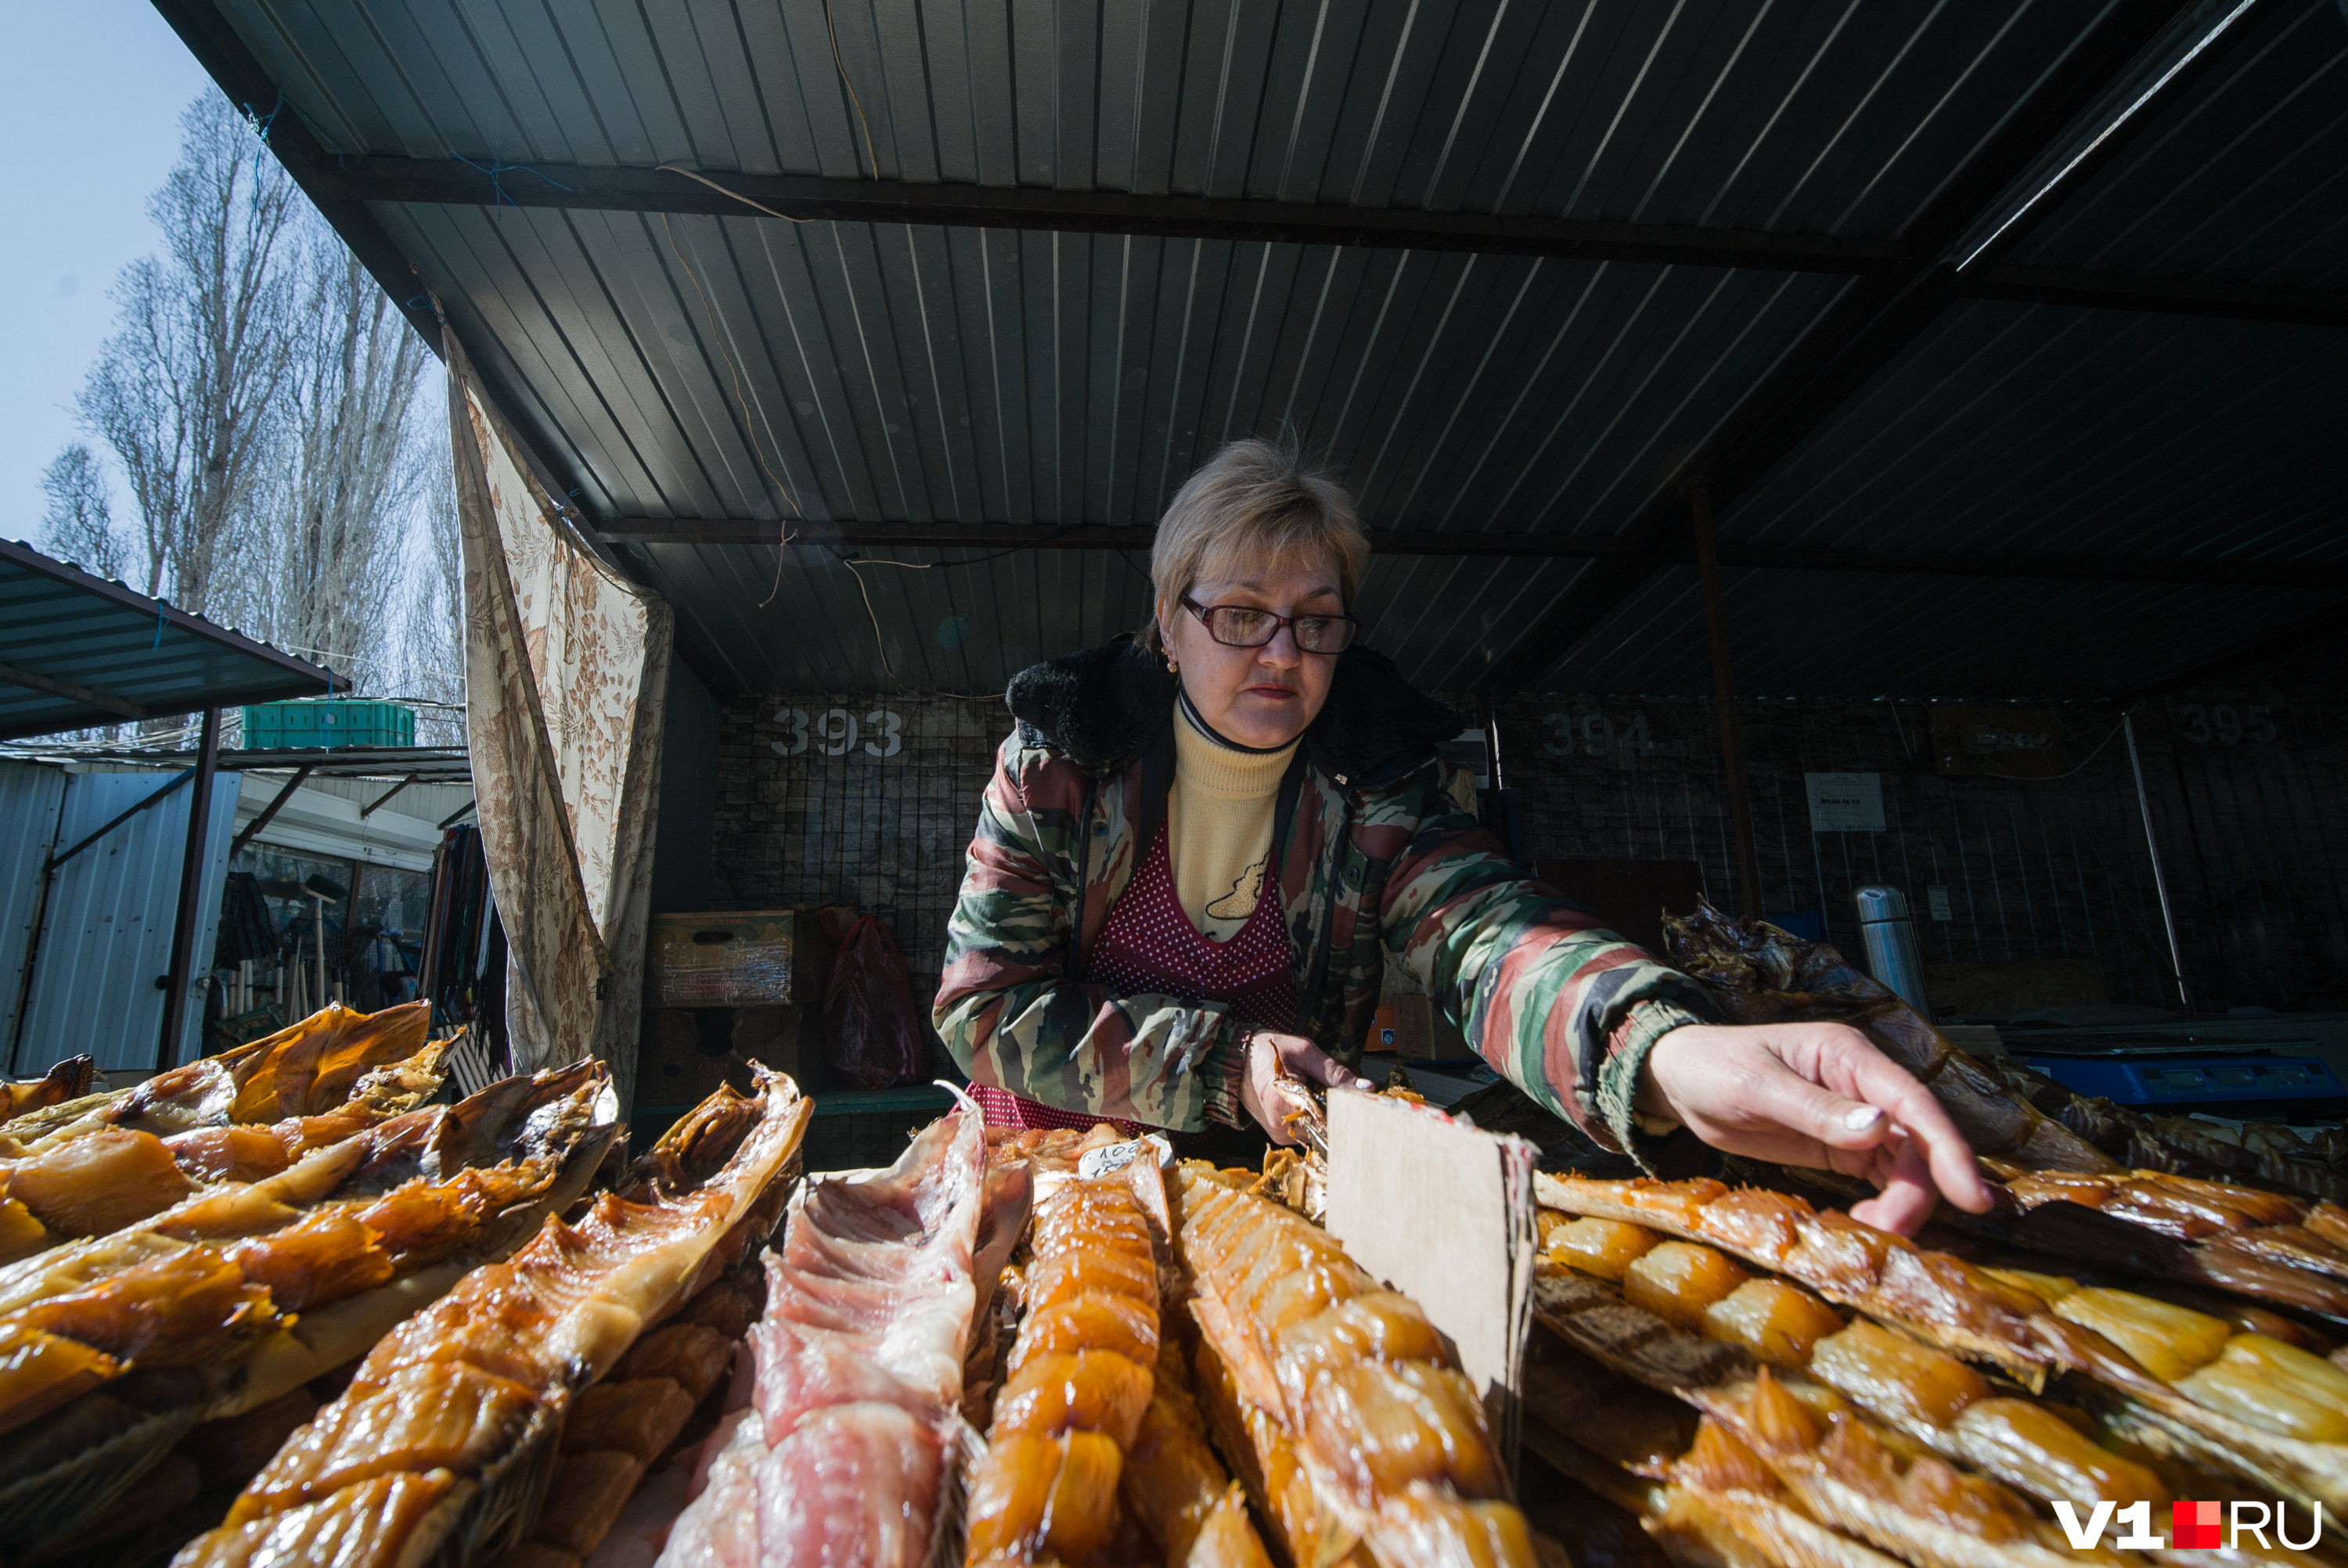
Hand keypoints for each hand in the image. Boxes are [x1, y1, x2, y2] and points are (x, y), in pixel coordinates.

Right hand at [1240, 1030, 1373, 1144]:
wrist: (1234, 1060)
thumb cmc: (1267, 1051)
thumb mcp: (1304, 1052)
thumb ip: (1335, 1072)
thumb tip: (1366, 1087)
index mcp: (1284, 1104)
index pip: (1330, 1118)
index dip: (1350, 1108)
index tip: (1364, 1100)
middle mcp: (1282, 1126)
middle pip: (1326, 1128)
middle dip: (1340, 1112)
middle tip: (1347, 1093)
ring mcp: (1280, 1134)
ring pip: (1319, 1132)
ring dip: (1328, 1116)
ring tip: (1323, 1093)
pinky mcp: (1280, 1136)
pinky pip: (1308, 1132)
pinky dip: (1316, 1119)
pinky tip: (1313, 1102)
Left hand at [1640, 1021, 1991, 1235]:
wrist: (1678, 1078)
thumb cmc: (1712, 1066)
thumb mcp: (1756, 1087)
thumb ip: (1815, 1109)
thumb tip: (1878, 1127)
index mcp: (1850, 1056)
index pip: (1914, 1103)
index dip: (1948, 1149)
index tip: (1972, 1197)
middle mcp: (1865, 1086)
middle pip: (1917, 1142)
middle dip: (1918, 1191)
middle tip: (1892, 1234)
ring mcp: (1856, 1118)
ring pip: (1904, 1166)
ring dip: (1901, 1204)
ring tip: (1872, 1234)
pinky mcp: (1841, 1147)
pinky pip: (1879, 1178)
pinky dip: (1882, 1205)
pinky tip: (1865, 1226)